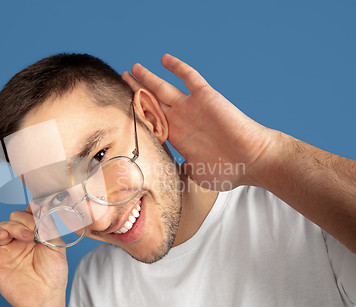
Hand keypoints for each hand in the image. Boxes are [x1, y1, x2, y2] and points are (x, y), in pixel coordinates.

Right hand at [0, 205, 67, 306]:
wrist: (44, 297)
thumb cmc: (53, 275)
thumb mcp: (57, 245)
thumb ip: (49, 225)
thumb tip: (43, 207)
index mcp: (34, 234)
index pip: (27, 213)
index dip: (32, 209)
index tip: (40, 209)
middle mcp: (19, 240)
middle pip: (14, 217)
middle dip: (25, 219)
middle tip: (35, 231)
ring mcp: (5, 248)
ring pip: (1, 224)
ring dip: (14, 225)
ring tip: (27, 237)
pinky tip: (2, 234)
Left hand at [122, 54, 278, 189]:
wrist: (254, 160)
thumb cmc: (228, 170)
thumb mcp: (195, 173)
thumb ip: (178, 171)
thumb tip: (161, 179)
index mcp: (176, 136)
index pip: (150, 121)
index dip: (136, 113)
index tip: (121, 107)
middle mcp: (181, 119)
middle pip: (152, 100)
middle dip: (136, 90)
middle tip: (123, 79)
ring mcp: (191, 106)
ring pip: (163, 87)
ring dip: (148, 77)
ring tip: (133, 68)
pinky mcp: (205, 97)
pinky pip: (189, 77)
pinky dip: (177, 67)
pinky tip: (164, 59)